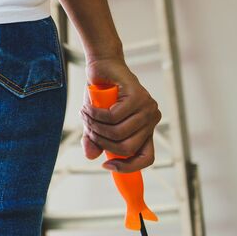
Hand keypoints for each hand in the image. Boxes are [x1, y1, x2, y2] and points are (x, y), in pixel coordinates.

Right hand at [82, 58, 160, 172]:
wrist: (103, 68)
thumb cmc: (101, 96)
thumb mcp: (96, 123)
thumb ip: (94, 139)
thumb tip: (91, 157)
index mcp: (145, 130)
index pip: (147, 158)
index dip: (128, 167)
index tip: (106, 165)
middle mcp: (151, 120)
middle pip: (127, 148)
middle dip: (102, 142)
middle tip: (89, 130)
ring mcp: (147, 107)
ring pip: (118, 132)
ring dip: (95, 127)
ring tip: (85, 115)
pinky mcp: (138, 96)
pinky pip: (112, 116)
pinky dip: (95, 114)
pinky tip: (88, 108)